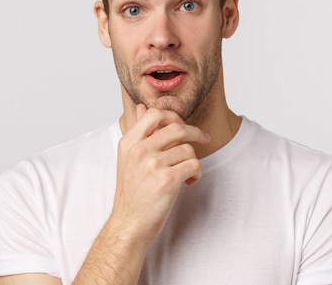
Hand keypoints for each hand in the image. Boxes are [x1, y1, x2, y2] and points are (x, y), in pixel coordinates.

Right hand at [109, 104, 209, 242]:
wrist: (130, 223)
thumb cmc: (132, 192)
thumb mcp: (128, 158)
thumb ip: (138, 132)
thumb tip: (142, 107)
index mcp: (129, 142)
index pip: (154, 114)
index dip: (173, 116)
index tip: (182, 126)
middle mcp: (140, 150)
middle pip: (177, 127)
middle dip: (195, 132)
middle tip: (204, 139)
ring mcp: (153, 165)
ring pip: (188, 149)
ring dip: (193, 160)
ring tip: (187, 173)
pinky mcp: (168, 180)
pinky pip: (193, 164)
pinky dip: (196, 173)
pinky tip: (188, 182)